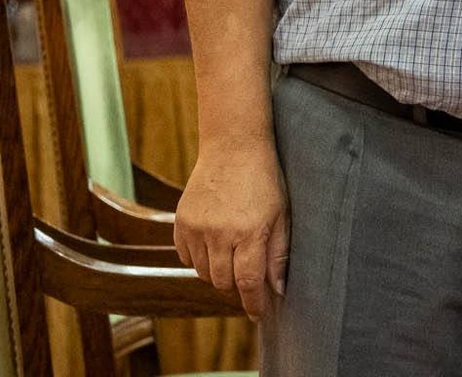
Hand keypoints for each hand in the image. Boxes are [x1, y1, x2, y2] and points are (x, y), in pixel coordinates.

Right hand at [174, 138, 289, 318]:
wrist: (233, 147)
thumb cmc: (264, 180)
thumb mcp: (281, 214)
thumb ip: (278, 254)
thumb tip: (277, 289)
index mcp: (250, 232)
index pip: (248, 282)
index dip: (254, 303)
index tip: (259, 314)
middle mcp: (220, 234)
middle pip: (224, 282)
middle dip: (237, 285)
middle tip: (248, 275)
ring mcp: (196, 229)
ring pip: (204, 273)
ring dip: (219, 272)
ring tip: (233, 252)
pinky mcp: (180, 223)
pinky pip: (187, 258)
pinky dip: (200, 258)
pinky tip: (214, 243)